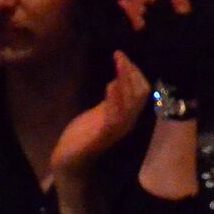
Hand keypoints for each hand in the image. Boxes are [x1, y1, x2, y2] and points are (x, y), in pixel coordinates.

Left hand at [52, 52, 150, 179]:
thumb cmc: (85, 133)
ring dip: (125, 80)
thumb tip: (120, 76)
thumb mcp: (102, 111)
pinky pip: (115, 116)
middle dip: (131, 72)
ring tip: (118, 63)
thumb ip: (113, 98)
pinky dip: (114, 99)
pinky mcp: (104, 135)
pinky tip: (110, 85)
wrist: (71, 157)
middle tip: (120, 55)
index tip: (124, 57)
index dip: (135, 72)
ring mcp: (117, 129)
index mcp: (128, 115)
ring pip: (131, 103)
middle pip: (140, 94)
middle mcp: (128, 122)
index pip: (142, 91)